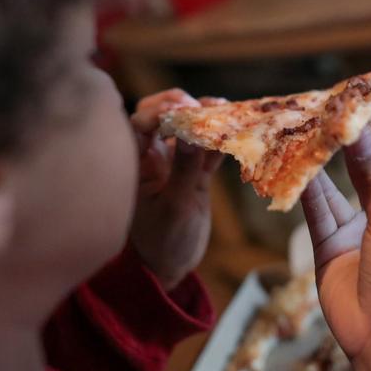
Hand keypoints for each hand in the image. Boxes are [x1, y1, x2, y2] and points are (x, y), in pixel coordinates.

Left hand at [128, 89, 223, 289]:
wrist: (171, 266)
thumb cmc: (163, 241)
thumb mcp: (176, 207)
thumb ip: (184, 170)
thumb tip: (190, 133)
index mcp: (137, 163)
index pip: (139, 124)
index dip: (158, 110)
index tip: (181, 110)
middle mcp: (153, 157)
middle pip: (161, 116)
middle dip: (180, 104)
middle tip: (199, 106)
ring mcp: (175, 164)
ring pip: (188, 129)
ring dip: (205, 117)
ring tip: (224, 108)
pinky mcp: (195, 174)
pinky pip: (207, 148)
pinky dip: (219, 137)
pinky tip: (234, 127)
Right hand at [302, 109, 370, 370]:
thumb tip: (360, 130)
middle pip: (363, 171)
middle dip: (350, 142)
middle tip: (333, 108)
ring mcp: (353, 232)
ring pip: (333, 189)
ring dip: (320, 164)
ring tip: (305, 130)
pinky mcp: (327, 248)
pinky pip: (314, 212)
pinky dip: (304, 191)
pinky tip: (293, 166)